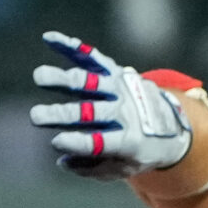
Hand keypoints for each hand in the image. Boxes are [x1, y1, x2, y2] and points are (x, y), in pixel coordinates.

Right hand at [29, 31, 191, 179]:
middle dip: (62, 114)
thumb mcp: (124, 168)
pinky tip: (49, 38)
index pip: (101, 142)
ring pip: (89, 82)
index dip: (79, 143)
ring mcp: (120, 88)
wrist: (172, 123)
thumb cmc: (140, 152)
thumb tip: (63, 160)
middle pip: (90, 112)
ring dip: (63, 78)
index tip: (56, 142)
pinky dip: (71, 47)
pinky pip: (92, 57)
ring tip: (39, 76)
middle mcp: (124, 111)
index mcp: (129, 140)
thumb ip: (94, 169)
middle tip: (35, 116)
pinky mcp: (115, 71)